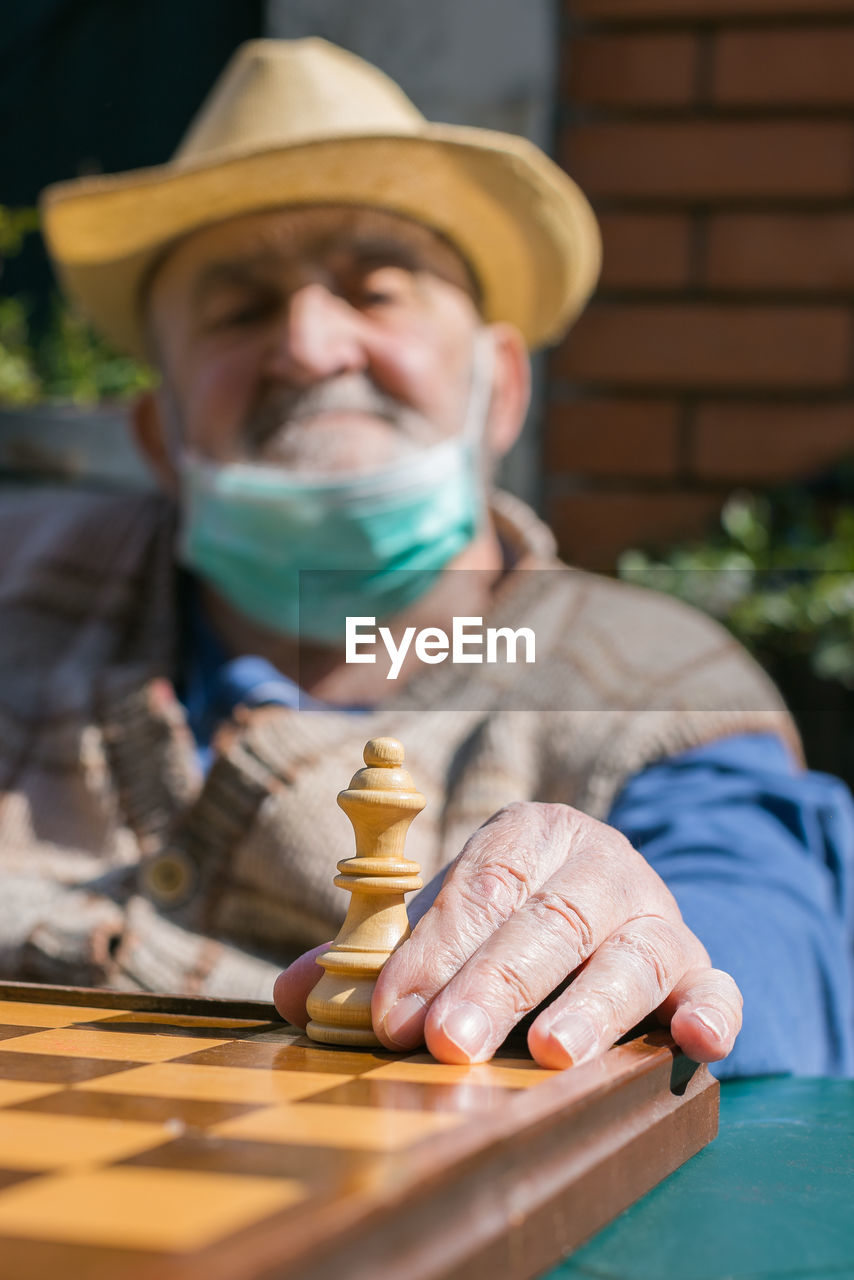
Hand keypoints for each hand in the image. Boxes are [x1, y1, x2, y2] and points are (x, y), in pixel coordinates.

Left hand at [273, 802, 741, 1067]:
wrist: (607, 896)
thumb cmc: (511, 913)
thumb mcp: (449, 917)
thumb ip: (380, 950)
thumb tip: (292, 993)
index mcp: (530, 836)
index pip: (480, 888)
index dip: (434, 949)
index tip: (389, 1014)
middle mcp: (598, 866)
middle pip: (548, 922)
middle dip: (495, 984)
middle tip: (449, 1042)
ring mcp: (654, 914)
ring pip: (630, 955)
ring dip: (592, 1005)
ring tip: (553, 1053)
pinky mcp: (698, 964)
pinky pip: (717, 985)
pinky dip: (713, 1012)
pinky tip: (696, 1043)